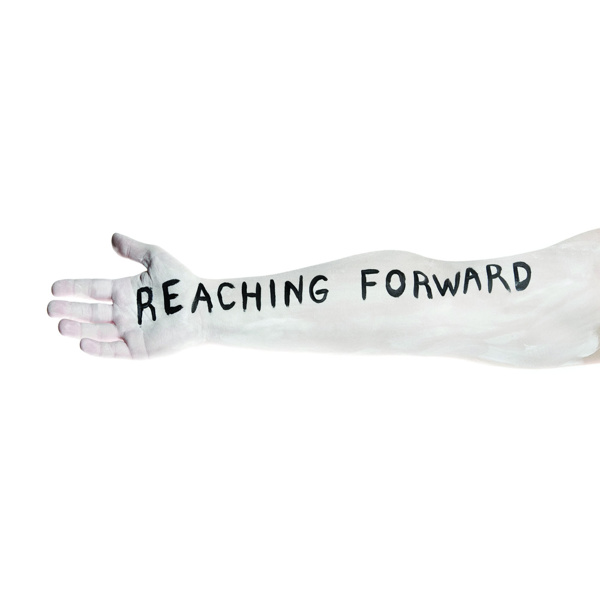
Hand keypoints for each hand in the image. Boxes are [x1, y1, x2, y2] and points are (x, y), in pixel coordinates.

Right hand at [48, 234, 203, 357]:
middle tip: (49, 308)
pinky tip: (83, 342)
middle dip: (70, 310)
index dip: (73, 288)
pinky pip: (114, 350)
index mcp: (125, 291)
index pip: (92, 289)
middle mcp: (124, 312)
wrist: (203, 307)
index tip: (54, 287)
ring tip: (60, 326)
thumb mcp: (156, 259)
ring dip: (78, 329)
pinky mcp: (139, 348)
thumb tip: (112, 237)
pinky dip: (99, 348)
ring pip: (98, 331)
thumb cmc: (183, 282)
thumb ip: (134, 249)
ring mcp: (130, 331)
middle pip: (90, 312)